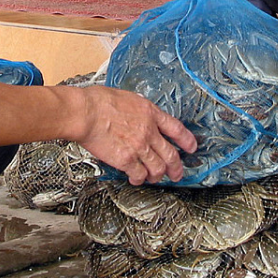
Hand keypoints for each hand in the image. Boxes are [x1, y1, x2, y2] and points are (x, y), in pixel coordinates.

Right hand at [77, 86, 192, 184]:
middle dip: (176, 168)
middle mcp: (148, 131)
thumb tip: (138, 115)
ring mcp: (139, 147)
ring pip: (158, 168)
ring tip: (154, 178)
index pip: (176, 129)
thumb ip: (138, 110)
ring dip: (157, 176)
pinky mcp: (126, 160)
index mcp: (150, 113)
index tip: (191, 147)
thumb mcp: (127, 98)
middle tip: (177, 173)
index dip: (187, 140)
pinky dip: (139, 179)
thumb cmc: (99, 102)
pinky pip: (139, 174)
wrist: (86, 112)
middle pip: (171, 154)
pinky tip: (135, 179)